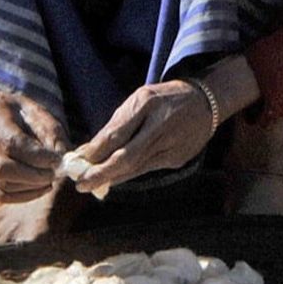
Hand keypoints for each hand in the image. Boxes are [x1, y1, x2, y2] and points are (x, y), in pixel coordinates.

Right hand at [0, 83, 66, 200]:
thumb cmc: (12, 112)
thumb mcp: (35, 111)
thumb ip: (51, 133)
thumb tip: (62, 159)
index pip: (13, 143)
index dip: (38, 158)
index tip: (57, 162)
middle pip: (4, 168)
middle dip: (35, 177)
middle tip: (54, 175)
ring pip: (2, 186)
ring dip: (31, 189)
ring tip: (48, 180)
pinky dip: (21, 196)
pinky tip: (35, 187)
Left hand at [66, 77, 218, 193]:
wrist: (206, 102)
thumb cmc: (165, 99)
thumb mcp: (140, 100)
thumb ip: (117, 124)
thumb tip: (89, 150)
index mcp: (148, 103)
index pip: (117, 134)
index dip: (95, 152)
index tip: (76, 163)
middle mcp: (161, 125)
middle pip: (126, 157)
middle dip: (101, 173)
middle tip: (80, 184)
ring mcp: (172, 145)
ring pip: (136, 167)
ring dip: (112, 177)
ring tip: (91, 184)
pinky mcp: (178, 159)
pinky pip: (147, 169)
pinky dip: (128, 174)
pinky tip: (114, 179)